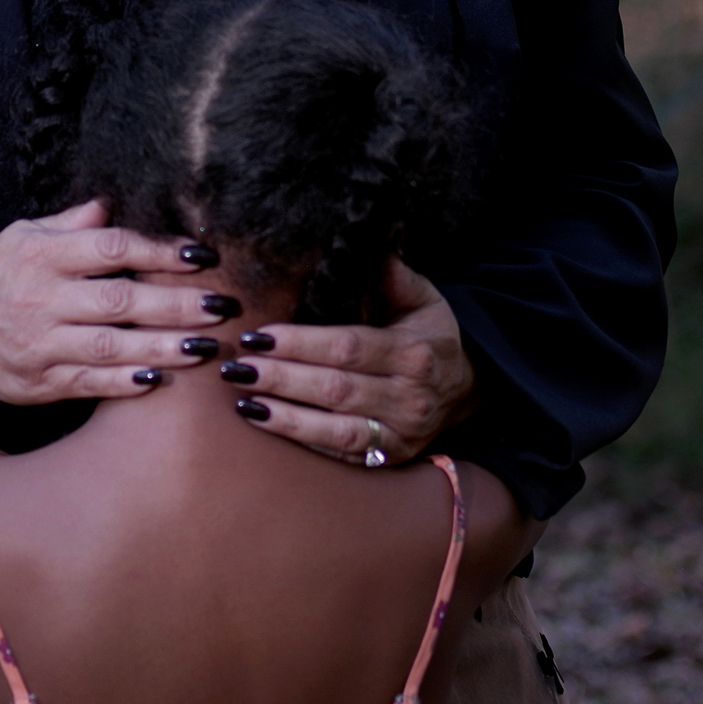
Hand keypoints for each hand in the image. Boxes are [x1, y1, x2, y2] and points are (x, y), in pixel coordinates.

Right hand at [0, 200, 233, 404]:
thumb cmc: (5, 278)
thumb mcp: (25, 236)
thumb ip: (73, 223)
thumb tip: (116, 202)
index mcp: (41, 255)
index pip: (109, 249)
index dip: (158, 252)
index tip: (201, 256)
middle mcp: (40, 299)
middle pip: (119, 302)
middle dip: (176, 305)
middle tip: (223, 306)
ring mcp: (40, 344)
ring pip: (110, 347)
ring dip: (162, 348)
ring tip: (207, 348)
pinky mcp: (40, 383)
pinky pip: (88, 383)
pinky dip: (124, 384)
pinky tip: (161, 380)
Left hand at [228, 258, 474, 465]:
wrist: (466, 391)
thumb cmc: (431, 337)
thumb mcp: (425, 299)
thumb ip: (394, 275)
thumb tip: (365, 245)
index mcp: (413, 352)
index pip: (349, 346)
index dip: (301, 343)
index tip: (260, 335)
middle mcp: (409, 397)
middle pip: (335, 389)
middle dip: (281, 378)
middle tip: (236, 368)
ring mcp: (400, 434)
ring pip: (335, 430)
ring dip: (285, 416)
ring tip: (242, 400)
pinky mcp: (389, 458)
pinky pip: (340, 454)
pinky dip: (302, 441)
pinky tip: (268, 424)